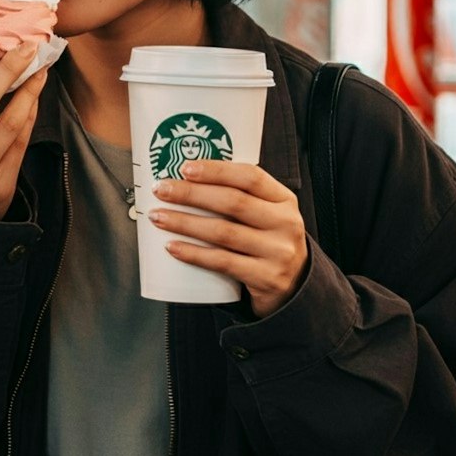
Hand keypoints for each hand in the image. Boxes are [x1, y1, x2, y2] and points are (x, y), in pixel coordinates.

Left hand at [149, 161, 307, 318]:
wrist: (296, 287)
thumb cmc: (269, 242)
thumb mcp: (269, 214)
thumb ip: (242, 197)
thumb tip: (188, 178)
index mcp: (284, 200)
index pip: (250, 176)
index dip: (216, 170)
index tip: (185, 167)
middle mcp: (285, 223)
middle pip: (233, 202)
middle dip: (192, 194)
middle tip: (162, 190)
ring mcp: (277, 252)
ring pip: (224, 232)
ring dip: (185, 223)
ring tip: (158, 217)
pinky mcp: (265, 278)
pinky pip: (222, 262)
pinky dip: (194, 254)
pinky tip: (172, 247)